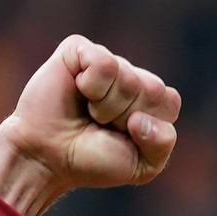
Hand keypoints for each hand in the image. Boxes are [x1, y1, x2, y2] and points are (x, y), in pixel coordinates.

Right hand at [0, 35, 180, 215]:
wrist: (48, 158)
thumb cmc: (93, 160)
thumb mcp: (142, 166)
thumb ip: (162, 143)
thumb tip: (142, 117)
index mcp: (150, 100)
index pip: (169, 101)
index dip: (147, 127)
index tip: (124, 137)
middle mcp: (130, 75)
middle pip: (152, 89)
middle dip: (126, 117)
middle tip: (101, 125)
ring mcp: (105, 60)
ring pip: (128, 77)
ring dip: (106, 106)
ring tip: (88, 111)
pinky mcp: (79, 49)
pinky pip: (103, 63)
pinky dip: (91, 86)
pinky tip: (77, 91)